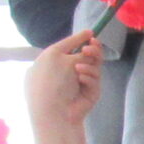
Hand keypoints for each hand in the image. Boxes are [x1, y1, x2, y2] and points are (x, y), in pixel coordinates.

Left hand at [26, 29, 102, 143]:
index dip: (80, 39)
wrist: (54, 111)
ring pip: (93, 67)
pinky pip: (93, 80)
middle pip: (86, 56)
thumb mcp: (60, 59)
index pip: (69, 46)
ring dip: (88, 64)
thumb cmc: (51, 81)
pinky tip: (81, 80)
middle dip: (90, 50)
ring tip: (79, 69)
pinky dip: (88, 78)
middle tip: (91, 46)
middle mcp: (66, 72)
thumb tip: (89, 44)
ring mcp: (79, 83)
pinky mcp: (89, 94)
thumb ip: (78, 51)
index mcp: (53, 62)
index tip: (90, 33)